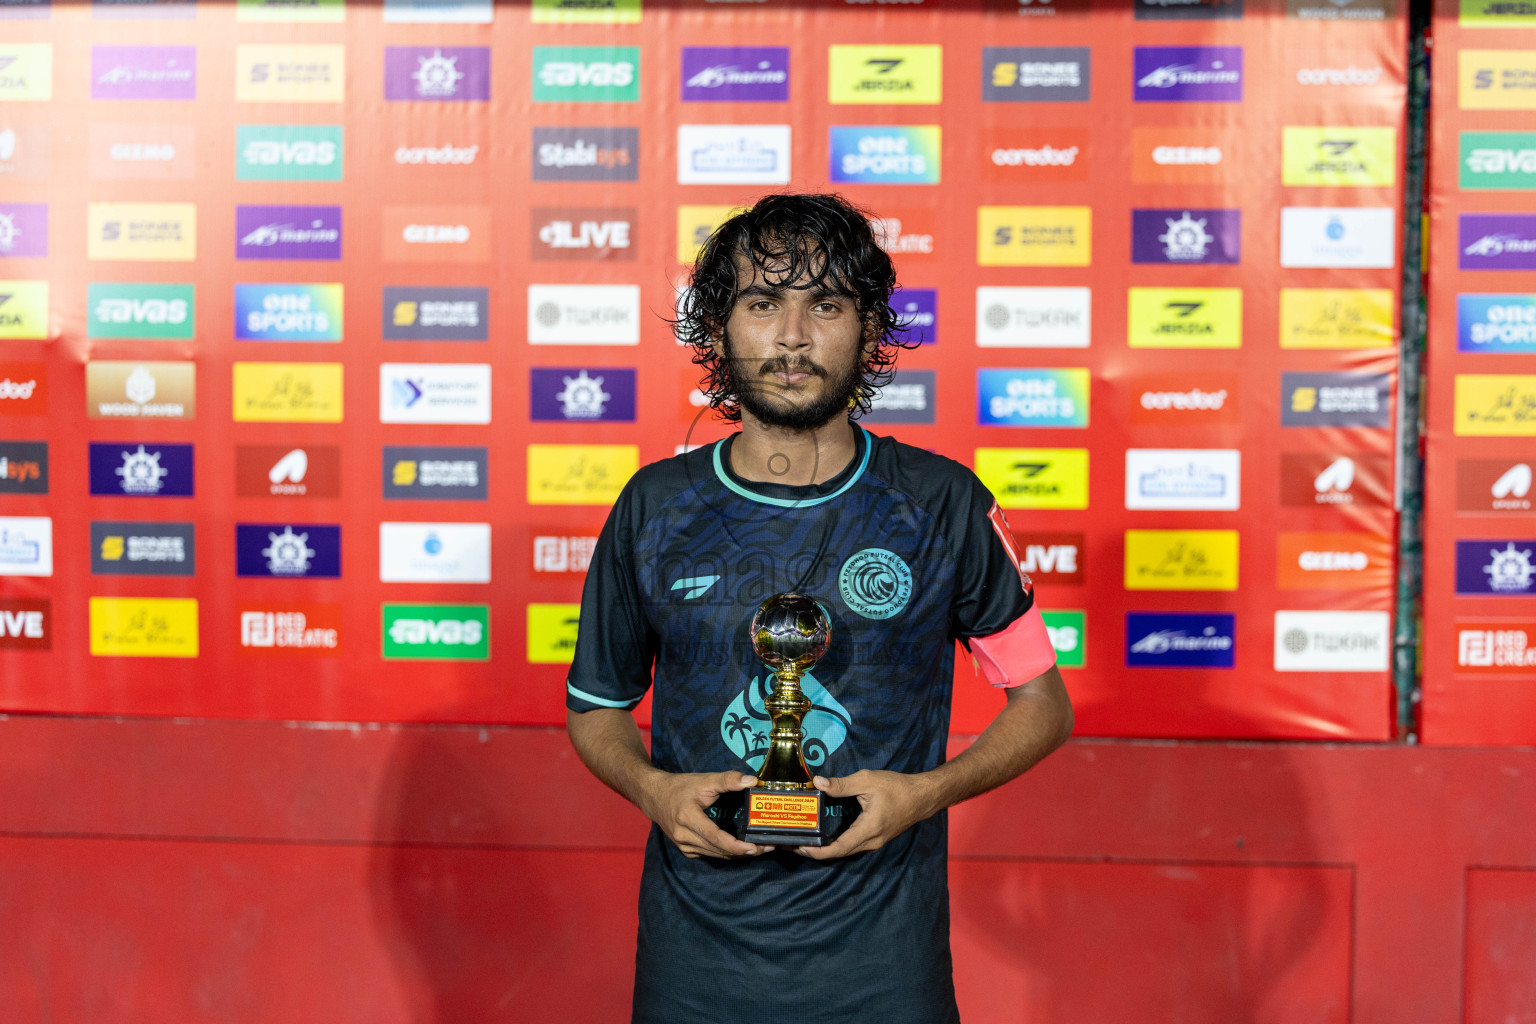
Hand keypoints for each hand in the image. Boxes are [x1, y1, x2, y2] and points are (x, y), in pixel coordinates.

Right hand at [639, 770, 769, 859]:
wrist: (654, 795)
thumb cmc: (679, 787)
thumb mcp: (704, 780)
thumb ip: (728, 780)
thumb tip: (752, 781)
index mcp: (688, 818)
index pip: (716, 838)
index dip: (736, 846)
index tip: (755, 847)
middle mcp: (684, 836)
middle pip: (719, 850)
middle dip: (744, 852)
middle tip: (767, 847)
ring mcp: (684, 845)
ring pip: (716, 855)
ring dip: (737, 854)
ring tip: (759, 848)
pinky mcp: (685, 849)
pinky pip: (709, 854)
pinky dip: (725, 853)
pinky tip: (740, 848)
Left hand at [796, 770, 937, 860]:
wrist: (923, 796)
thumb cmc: (898, 788)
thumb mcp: (868, 781)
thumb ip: (842, 784)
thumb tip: (818, 783)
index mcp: (868, 830)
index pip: (838, 849)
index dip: (817, 852)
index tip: (799, 847)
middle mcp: (870, 842)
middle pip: (839, 853)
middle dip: (815, 851)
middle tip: (793, 842)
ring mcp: (874, 842)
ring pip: (845, 851)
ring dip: (825, 848)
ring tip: (805, 838)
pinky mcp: (875, 838)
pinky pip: (852, 845)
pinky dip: (836, 843)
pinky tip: (824, 834)